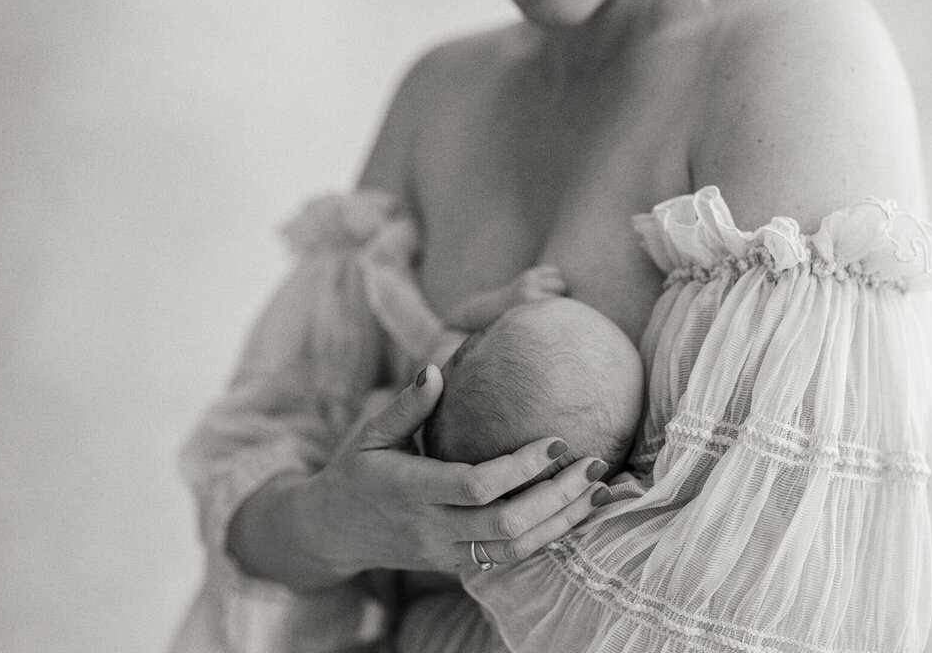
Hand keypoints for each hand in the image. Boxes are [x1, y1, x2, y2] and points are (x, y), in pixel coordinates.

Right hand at [311, 365, 607, 575]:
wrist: (333, 531)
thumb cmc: (356, 471)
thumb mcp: (370, 433)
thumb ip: (406, 406)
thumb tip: (435, 367)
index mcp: (411, 490)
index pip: (476, 486)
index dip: (521, 468)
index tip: (557, 441)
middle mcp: (431, 528)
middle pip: (506, 524)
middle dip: (556, 496)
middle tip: (593, 463)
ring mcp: (445, 553)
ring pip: (514, 549)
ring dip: (562, 522)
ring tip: (599, 490)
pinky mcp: (456, 565)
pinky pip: (509, 559)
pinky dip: (547, 539)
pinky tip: (576, 512)